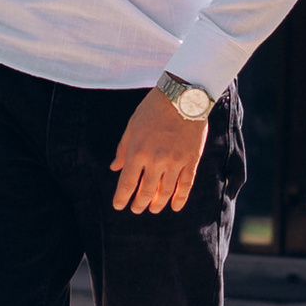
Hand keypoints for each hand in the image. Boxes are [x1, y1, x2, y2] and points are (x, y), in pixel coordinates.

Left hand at [110, 87, 206, 215]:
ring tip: (153, 209)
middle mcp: (156, 160)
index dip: (122, 198)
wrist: (183, 97)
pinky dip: (180, 199)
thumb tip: (114, 168)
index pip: (127, 183)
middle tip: (137, 209)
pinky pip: (185, 185)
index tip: (119, 206)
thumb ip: (123, 149)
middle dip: (139, 204)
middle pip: (146, 192)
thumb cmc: (153, 109)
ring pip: (165, 192)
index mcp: (138, 152)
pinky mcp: (191, 160)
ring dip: (158, 204)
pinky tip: (175, 207)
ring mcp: (175, 162)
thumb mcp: (132, 126)